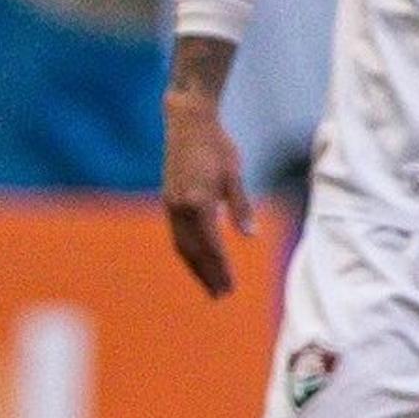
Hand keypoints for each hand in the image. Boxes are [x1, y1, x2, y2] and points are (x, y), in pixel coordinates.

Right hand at [162, 88, 252, 296]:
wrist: (187, 122)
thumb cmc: (216, 145)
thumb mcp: (233, 174)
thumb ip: (240, 206)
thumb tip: (250, 236)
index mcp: (199, 202)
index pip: (212, 245)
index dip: (221, 268)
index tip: (230, 287)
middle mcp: (181, 207)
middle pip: (194, 251)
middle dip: (207, 275)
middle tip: (220, 296)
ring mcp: (171, 204)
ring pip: (181, 245)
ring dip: (195, 267)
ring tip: (208, 284)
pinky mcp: (169, 200)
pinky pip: (176, 234)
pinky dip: (187, 251)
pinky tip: (196, 258)